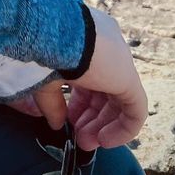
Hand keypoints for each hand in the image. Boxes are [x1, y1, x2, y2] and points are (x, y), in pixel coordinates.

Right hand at [6, 3, 148, 150]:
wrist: (47, 31)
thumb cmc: (38, 48)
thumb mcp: (43, 77)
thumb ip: (53, 101)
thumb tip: (57, 123)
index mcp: (87, 40)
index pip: (90, 76)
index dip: (80, 102)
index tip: (67, 119)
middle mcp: (108, 47)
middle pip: (105, 90)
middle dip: (91, 118)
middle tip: (79, 138)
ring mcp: (120, 61)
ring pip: (119, 100)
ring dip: (103, 125)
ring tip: (86, 143)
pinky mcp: (129, 77)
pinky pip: (135, 109)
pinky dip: (123, 128)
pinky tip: (105, 141)